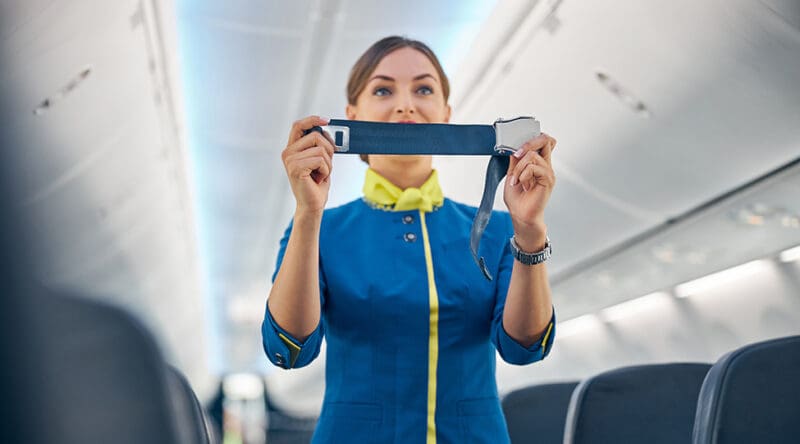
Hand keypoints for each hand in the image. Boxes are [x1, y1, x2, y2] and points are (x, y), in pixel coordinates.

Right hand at [281, 116, 335, 215]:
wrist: (313, 204)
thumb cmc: (317, 183)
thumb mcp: (321, 159)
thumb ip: (321, 144)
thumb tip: (326, 129)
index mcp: (292, 148)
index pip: (298, 125)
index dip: (312, 120)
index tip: (326, 120)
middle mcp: (288, 152)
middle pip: (316, 136)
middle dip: (329, 150)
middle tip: (325, 166)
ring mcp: (290, 160)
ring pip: (321, 149)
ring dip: (328, 164)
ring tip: (320, 174)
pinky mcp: (295, 168)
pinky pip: (320, 160)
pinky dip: (326, 170)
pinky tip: (319, 179)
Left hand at [503, 133, 556, 250]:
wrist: (521, 216)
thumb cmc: (518, 199)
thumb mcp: (512, 174)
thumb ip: (515, 160)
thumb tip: (513, 146)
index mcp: (538, 163)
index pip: (543, 141)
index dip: (531, 138)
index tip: (516, 146)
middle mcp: (546, 166)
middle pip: (546, 140)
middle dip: (528, 143)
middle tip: (516, 154)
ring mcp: (548, 172)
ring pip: (533, 155)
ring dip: (519, 167)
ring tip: (515, 180)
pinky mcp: (548, 180)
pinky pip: (534, 167)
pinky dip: (523, 174)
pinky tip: (522, 184)